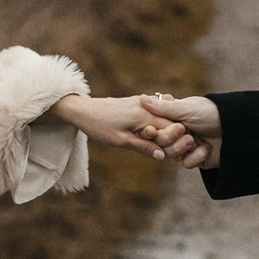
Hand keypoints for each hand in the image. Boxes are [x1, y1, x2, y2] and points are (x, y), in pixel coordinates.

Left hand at [47, 92, 200, 160]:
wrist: (82, 110)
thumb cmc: (99, 126)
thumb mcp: (121, 141)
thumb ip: (144, 147)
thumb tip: (163, 156)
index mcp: (145, 114)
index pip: (172, 127)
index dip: (176, 141)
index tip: (174, 153)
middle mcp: (146, 106)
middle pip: (170, 121)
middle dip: (172, 135)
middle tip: (168, 150)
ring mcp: (142, 103)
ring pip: (163, 116)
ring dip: (164, 130)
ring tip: (160, 144)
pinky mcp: (136, 103)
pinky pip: (153, 113)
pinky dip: (156, 123)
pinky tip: (151, 134)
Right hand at [139, 94, 220, 169]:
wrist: (238, 130)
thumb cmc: (212, 113)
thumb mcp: (186, 109)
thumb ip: (163, 108)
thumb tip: (141, 98)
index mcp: (175, 118)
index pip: (155, 128)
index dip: (153, 131)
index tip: (152, 130)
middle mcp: (180, 132)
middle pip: (162, 143)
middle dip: (171, 141)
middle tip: (185, 133)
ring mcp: (188, 146)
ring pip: (172, 155)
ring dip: (183, 149)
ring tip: (194, 141)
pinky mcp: (198, 158)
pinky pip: (187, 163)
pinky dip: (196, 157)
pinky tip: (207, 148)